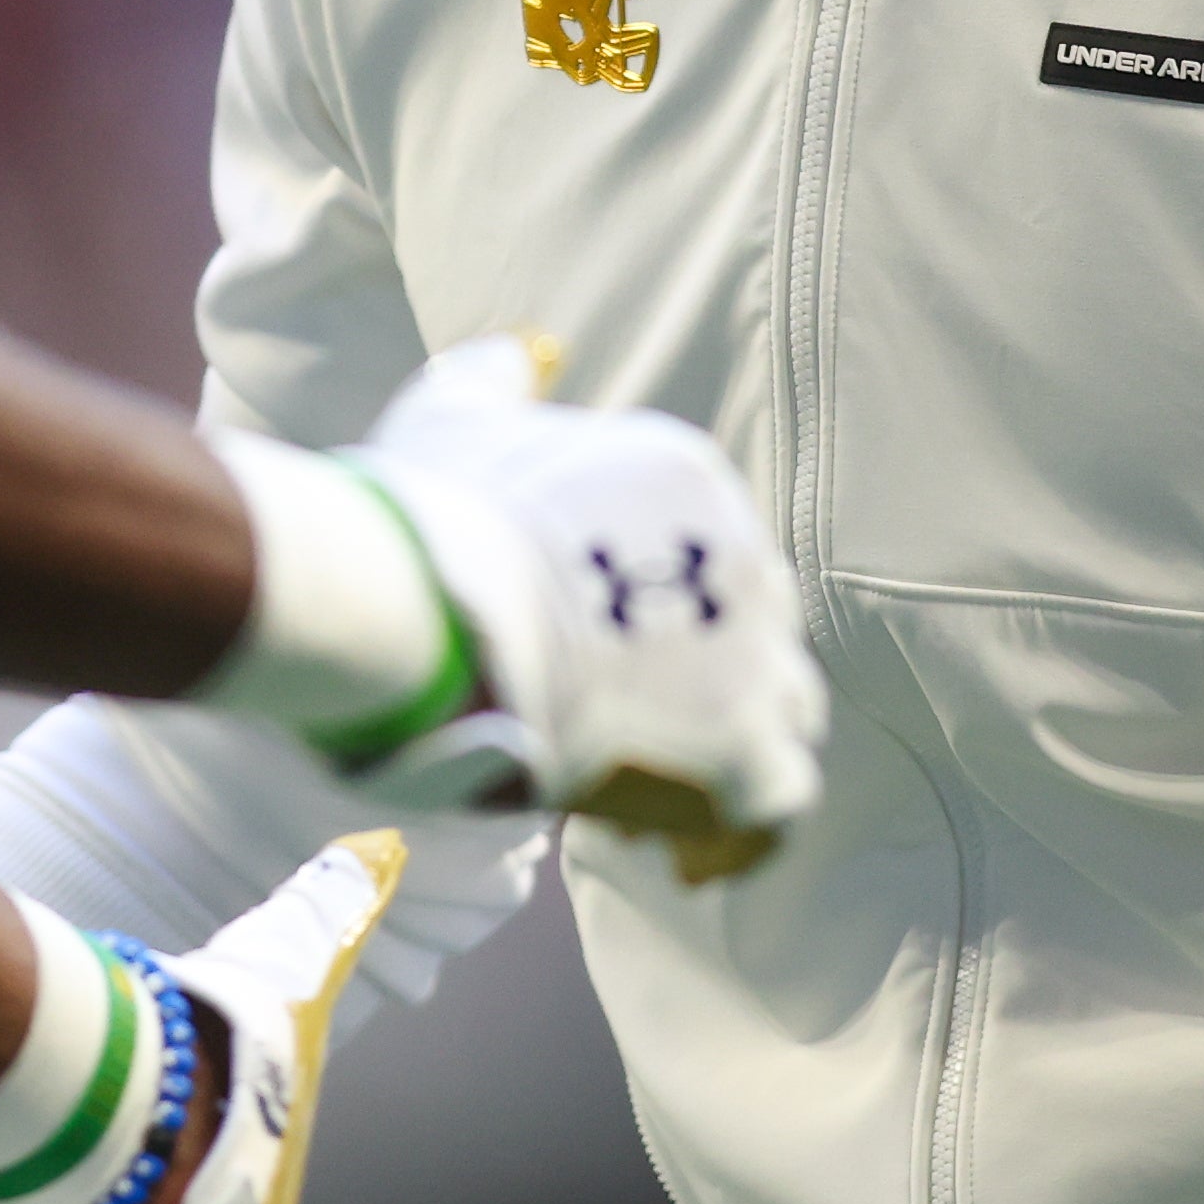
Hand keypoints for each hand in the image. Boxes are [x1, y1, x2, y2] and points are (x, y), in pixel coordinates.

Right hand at [341, 340, 820, 882]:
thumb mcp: (456, 419)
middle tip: (605, 727)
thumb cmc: (423, 520)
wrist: (425, 609)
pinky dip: (731, 832)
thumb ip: (498, 381)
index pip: (700, 554)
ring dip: (720, 755)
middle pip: (750, 632)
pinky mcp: (749, 753)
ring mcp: (757, 658)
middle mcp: (746, 559)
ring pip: (780, 715)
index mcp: (689, 480)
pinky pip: (777, 807)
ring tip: (639, 792)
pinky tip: (671, 851)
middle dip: (691, 682)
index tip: (585, 652)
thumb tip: (524, 352)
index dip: (643, 614)